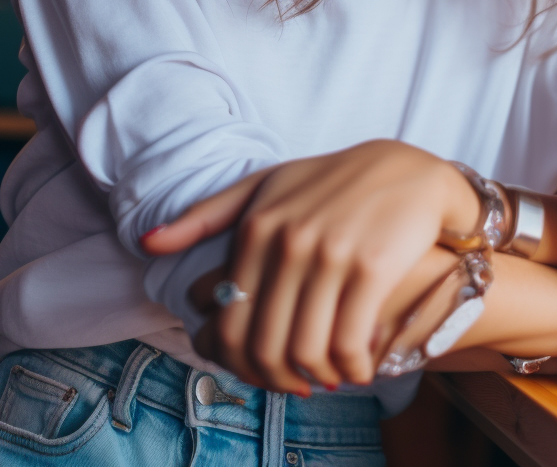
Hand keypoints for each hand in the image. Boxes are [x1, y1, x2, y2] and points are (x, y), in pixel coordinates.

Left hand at [141, 140, 479, 393]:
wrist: (408, 171)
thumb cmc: (332, 182)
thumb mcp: (267, 186)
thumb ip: (206, 216)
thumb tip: (148, 243)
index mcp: (257, 226)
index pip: (230, 323)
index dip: (242, 364)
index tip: (264, 372)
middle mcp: (287, 241)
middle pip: (264, 344)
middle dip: (277, 380)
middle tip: (297, 385)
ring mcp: (330, 254)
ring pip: (304, 350)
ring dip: (316, 378)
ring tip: (328, 377)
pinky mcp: (371, 267)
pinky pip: (348, 342)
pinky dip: (349, 368)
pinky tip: (357, 367)